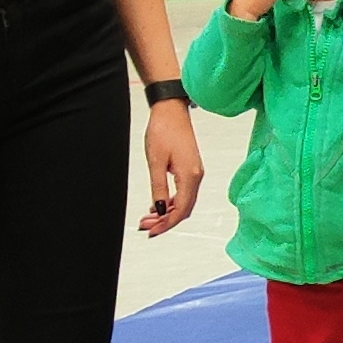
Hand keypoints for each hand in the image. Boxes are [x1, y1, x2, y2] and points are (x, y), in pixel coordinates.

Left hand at [142, 98, 201, 236]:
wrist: (171, 111)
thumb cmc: (164, 131)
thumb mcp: (156, 162)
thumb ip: (159, 188)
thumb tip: (160, 209)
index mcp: (190, 176)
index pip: (181, 210)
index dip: (167, 224)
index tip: (152, 231)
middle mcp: (196, 176)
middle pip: (185, 209)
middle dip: (166, 221)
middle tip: (145, 226)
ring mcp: (195, 173)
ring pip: (184, 202)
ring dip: (167, 212)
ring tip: (148, 217)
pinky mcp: (190, 168)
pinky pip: (183, 193)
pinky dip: (171, 202)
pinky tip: (158, 204)